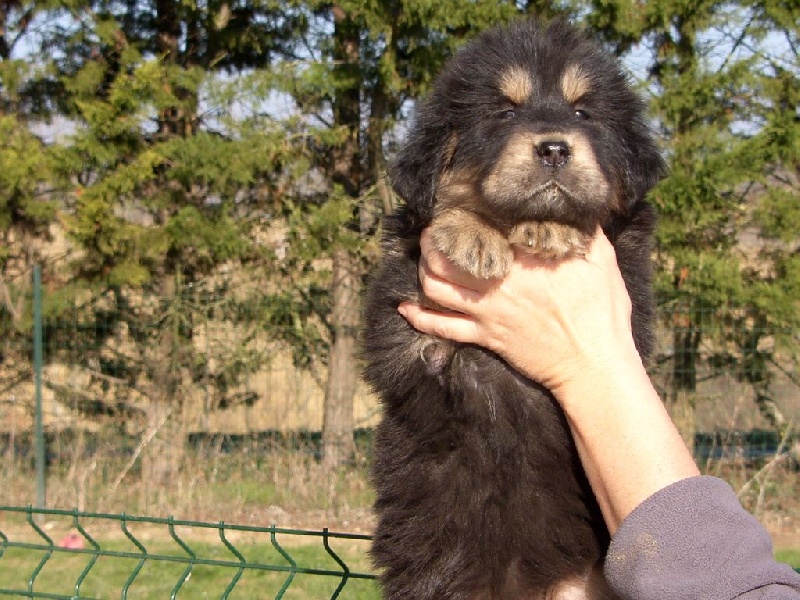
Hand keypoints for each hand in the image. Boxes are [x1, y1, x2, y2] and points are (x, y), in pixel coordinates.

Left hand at [399, 226, 642, 396]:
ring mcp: (487, 313)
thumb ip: (587, 231)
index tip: (454, 212)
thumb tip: (581, 210)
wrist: (592, 365)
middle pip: (445, 259)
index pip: (478, 232)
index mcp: (523, 261)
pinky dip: (419, 318)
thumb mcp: (602, 261)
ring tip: (422, 262)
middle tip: (430, 234)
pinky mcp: (486, 338)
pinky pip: (442, 328)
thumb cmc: (602, 313)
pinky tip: (406, 309)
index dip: (459, 219)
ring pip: (436, 289)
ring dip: (422, 273)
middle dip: (430, 244)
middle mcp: (497, 284)